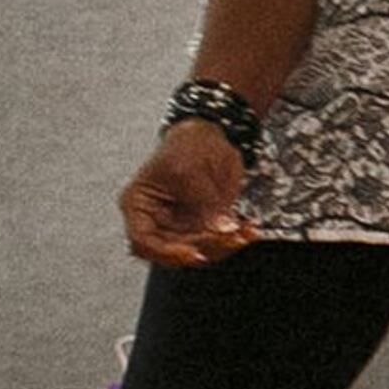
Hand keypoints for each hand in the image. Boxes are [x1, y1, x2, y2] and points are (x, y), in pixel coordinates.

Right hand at [120, 122, 258, 266]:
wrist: (210, 135)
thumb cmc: (188, 145)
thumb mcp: (191, 169)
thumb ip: (204, 201)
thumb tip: (221, 228)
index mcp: (139, 204)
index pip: (142, 240)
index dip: (165, 252)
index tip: (192, 253)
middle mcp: (157, 220)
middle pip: (175, 249)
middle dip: (204, 247)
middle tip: (230, 236)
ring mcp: (181, 225)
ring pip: (200, 250)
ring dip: (224, 245)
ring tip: (245, 231)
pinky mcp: (204, 225)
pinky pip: (218, 240)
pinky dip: (235, 237)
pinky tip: (249, 230)